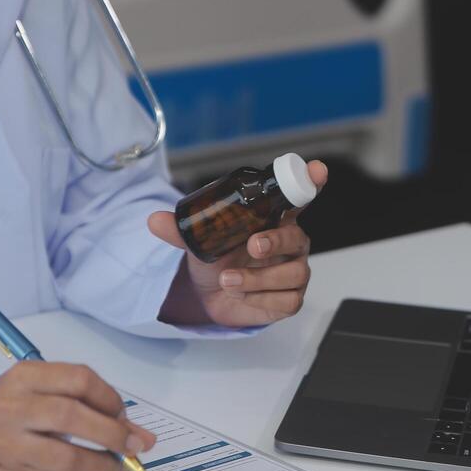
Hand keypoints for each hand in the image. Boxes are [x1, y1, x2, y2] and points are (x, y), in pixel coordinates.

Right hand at [0, 363, 155, 470]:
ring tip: (121, 466)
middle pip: (72, 418)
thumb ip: (92, 403)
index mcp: (24, 377)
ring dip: (103, 465)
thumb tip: (140, 434)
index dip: (109, 398)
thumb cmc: (15, 405)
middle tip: (133, 445)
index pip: (78, 380)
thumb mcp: (45, 389)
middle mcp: (13, 408)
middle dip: (111, 434)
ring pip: (66, 458)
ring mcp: (9, 443)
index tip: (123, 413)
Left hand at [148, 160, 327, 327]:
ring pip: (293, 274)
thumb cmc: (218, 260)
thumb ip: (182, 231)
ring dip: (257, 278)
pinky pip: (287, 300)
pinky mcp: (290, 299)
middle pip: (299, 238)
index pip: (298, 198)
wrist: (212, 296)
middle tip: (252, 244)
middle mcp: (291, 244)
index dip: (311, 183)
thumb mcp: (200, 242)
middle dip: (276, 240)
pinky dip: (261, 299)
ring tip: (228, 280)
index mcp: (274, 220)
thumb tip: (154, 220)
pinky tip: (242, 296)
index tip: (316, 171)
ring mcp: (294, 272)